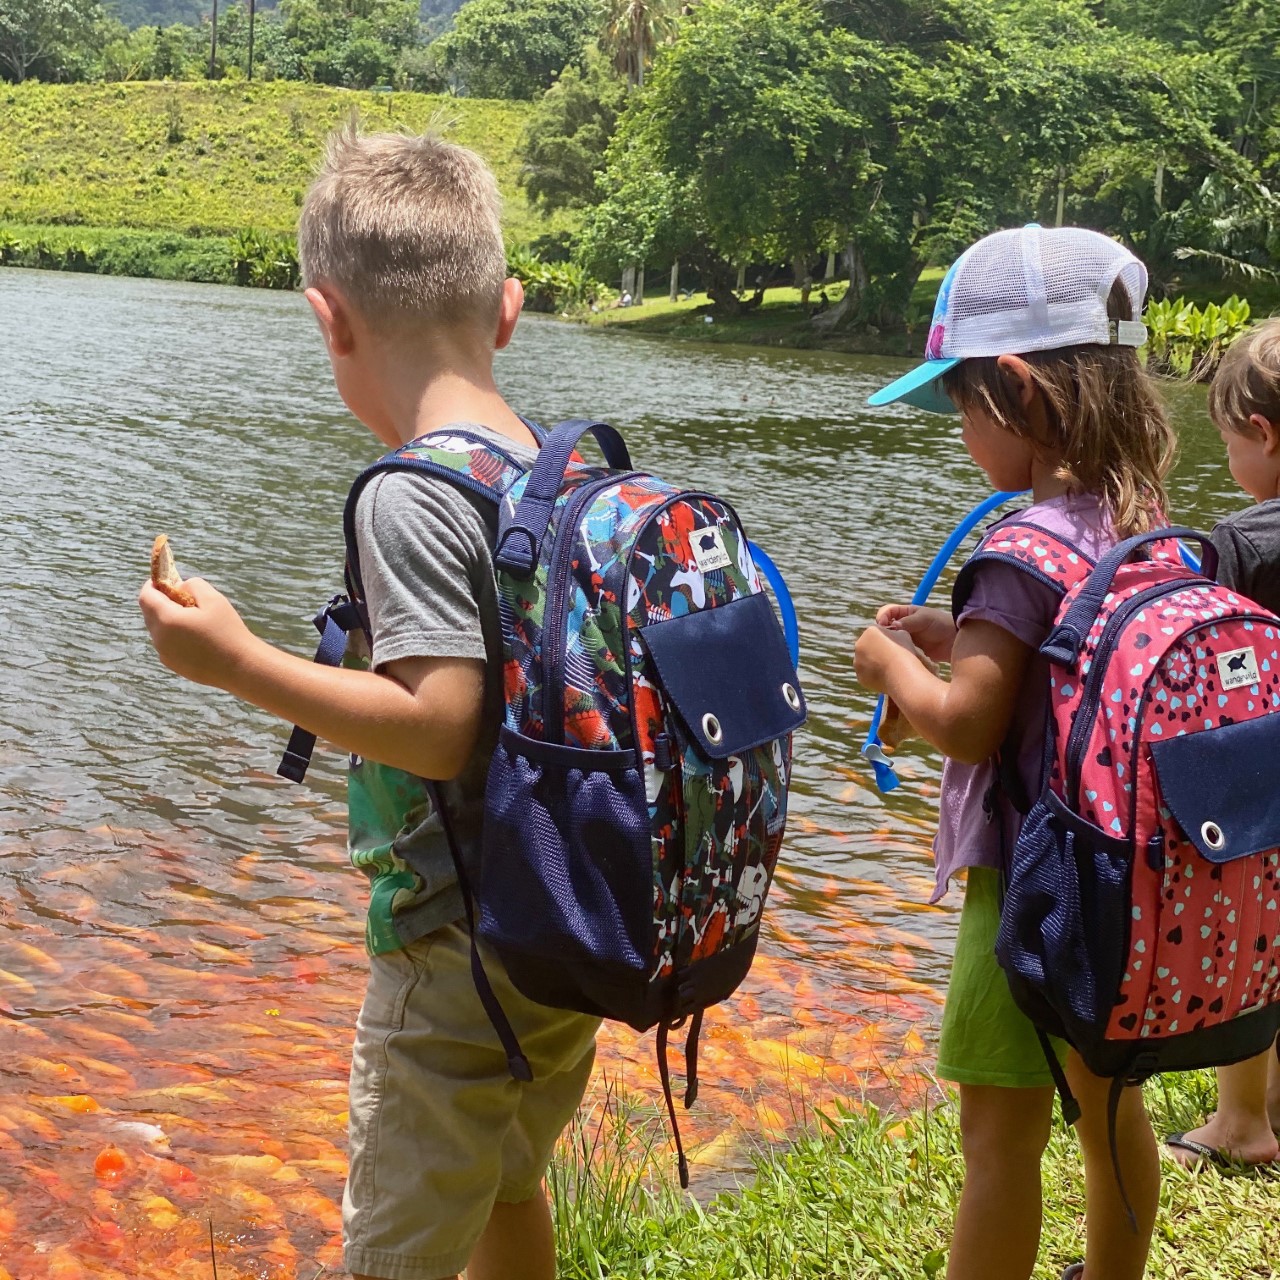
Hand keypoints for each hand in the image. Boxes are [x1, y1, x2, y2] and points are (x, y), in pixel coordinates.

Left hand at [138, 577, 259, 688]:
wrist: (240, 667)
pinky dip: (173, 635)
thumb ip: (192, 585)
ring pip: (157, 629)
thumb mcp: (214, 599)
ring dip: (168, 619)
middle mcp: (159, 638)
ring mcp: (164, 653)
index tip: (165, 580)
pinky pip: (165, 643)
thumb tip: (178, 587)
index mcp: (166, 619)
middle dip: (161, 601)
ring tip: (194, 620)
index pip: (146, 597)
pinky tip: (196, 637)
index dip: (152, 585)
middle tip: (185, 599)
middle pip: (149, 613)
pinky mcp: (172, 664)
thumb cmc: (228, 631)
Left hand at [854, 624, 923, 693]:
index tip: (895, 646)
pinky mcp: (860, 676)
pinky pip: (867, 675)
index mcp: (870, 632)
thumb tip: (895, 635)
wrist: (900, 673)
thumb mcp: (904, 635)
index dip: (887, 640)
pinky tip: (886, 677)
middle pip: (868, 647)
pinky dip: (874, 676)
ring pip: (866, 662)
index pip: (877, 634)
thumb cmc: (904, 652)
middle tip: (891, 658)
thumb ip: (896, 633)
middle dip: (877, 652)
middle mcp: (859, 645)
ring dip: (874, 664)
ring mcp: (857, 662)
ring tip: (889, 669)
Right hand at [874, 604, 956, 662]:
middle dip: (883, 633)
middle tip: (884, 639)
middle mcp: (903, 625)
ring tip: (891, 648)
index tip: (882, 624)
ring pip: (891, 641)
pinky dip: (896, 653)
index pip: (887, 612)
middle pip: (886, 628)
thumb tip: (892, 625)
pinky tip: (898, 656)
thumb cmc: (941, 624)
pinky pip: (898, 652)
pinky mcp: (909, 650)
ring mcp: (905, 638)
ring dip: (889, 644)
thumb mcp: (924, 619)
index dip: (882, 617)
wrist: (956, 640)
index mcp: (905, 613)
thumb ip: (908, 621)